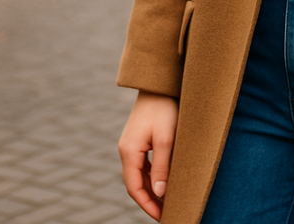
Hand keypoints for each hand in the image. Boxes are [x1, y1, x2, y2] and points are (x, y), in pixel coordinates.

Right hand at [118, 91, 178, 221]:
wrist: (159, 83)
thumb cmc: (164, 108)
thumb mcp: (166, 138)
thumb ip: (162, 166)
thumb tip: (159, 193)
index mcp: (129, 151)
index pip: (134, 188)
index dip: (147, 205)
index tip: (162, 217)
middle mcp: (126, 149)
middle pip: (135, 183)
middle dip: (150, 200)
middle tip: (166, 213)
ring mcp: (131, 144)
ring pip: (139, 174)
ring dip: (151, 189)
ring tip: (167, 202)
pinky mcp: (139, 138)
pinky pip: (143, 164)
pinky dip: (152, 176)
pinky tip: (164, 181)